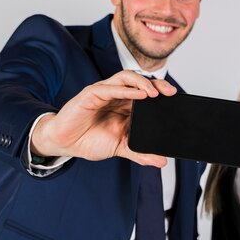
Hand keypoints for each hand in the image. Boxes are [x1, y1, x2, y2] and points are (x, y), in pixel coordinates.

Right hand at [30, 70, 176, 166]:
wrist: (65, 143)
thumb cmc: (89, 140)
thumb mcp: (120, 148)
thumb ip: (140, 153)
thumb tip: (161, 161)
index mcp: (125, 105)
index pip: (146, 92)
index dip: (161, 92)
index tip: (175, 97)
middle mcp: (117, 95)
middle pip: (140, 82)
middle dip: (157, 84)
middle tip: (170, 92)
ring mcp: (104, 92)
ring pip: (126, 78)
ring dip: (142, 83)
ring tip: (154, 93)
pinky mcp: (91, 94)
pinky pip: (109, 88)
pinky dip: (124, 90)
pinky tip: (137, 95)